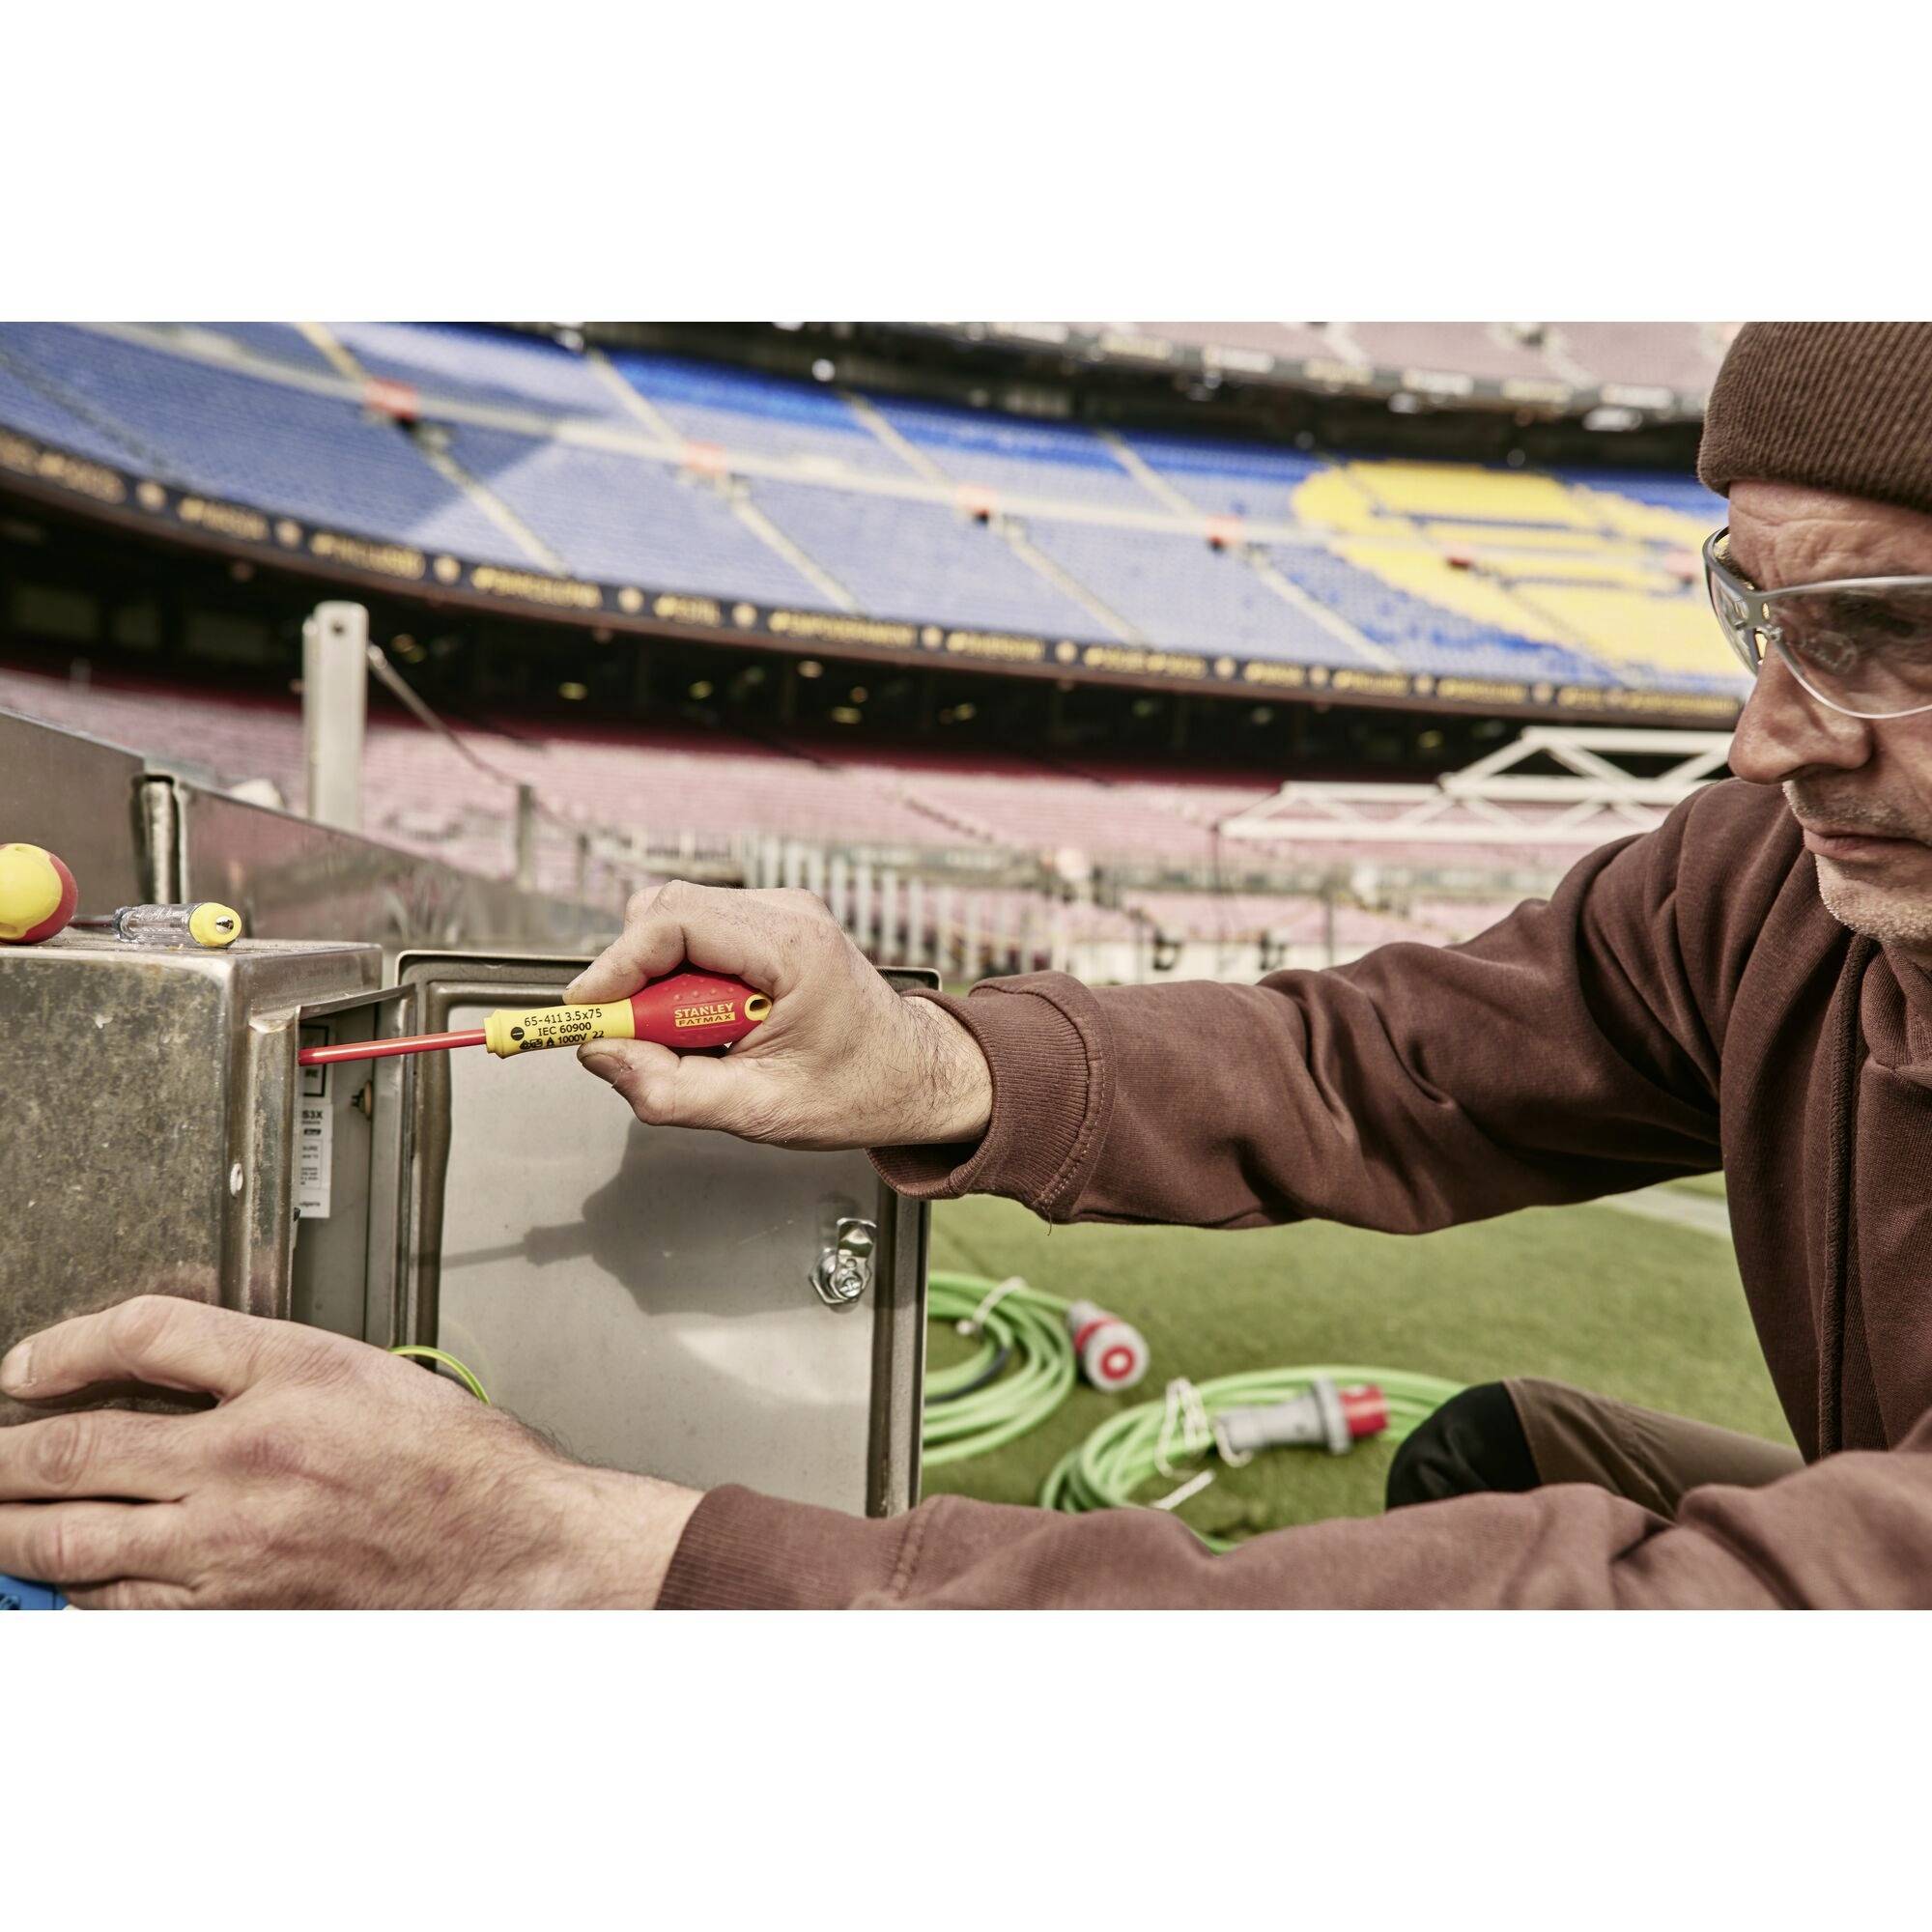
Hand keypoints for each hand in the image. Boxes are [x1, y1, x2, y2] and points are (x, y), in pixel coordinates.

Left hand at [0, 1297, 699, 1608]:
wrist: (503, 1543)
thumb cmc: (448, 1457)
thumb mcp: (355, 1365)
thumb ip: (255, 1360)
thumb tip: (155, 1364)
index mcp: (286, 1379)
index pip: (142, 1336)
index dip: (64, 1345)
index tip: (26, 1366)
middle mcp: (248, 1463)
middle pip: (79, 1451)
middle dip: (5, 1457)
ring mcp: (233, 1548)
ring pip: (76, 1544)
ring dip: (15, 1531)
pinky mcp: (238, 1612)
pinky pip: (122, 1610)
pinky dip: (77, 1595)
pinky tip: (63, 1585)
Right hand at [568, 881, 992, 1150]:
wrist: (918, 1076)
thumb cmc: (861, 1091)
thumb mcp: (759, 1111)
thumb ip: (671, 1090)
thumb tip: (602, 1056)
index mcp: (792, 947)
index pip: (673, 921)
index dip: (615, 966)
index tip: (586, 1013)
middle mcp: (785, 914)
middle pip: (664, 913)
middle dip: (633, 979)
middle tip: (637, 1042)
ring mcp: (779, 915)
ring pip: (674, 923)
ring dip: (659, 985)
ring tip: (693, 1043)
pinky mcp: (769, 929)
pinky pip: (697, 939)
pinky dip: (682, 984)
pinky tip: (711, 1028)